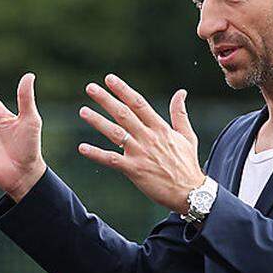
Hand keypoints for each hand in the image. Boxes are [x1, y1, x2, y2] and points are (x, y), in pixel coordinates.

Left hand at [78, 74, 205, 213]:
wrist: (190, 192)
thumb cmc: (188, 164)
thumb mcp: (187, 136)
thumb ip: (180, 113)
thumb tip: (181, 92)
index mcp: (160, 128)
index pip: (138, 104)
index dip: (123, 90)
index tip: (110, 79)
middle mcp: (148, 138)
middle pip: (123, 114)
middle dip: (106, 100)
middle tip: (90, 88)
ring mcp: (140, 153)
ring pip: (115, 133)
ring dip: (97, 121)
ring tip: (83, 111)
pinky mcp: (134, 170)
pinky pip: (111, 160)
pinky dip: (96, 154)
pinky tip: (82, 148)